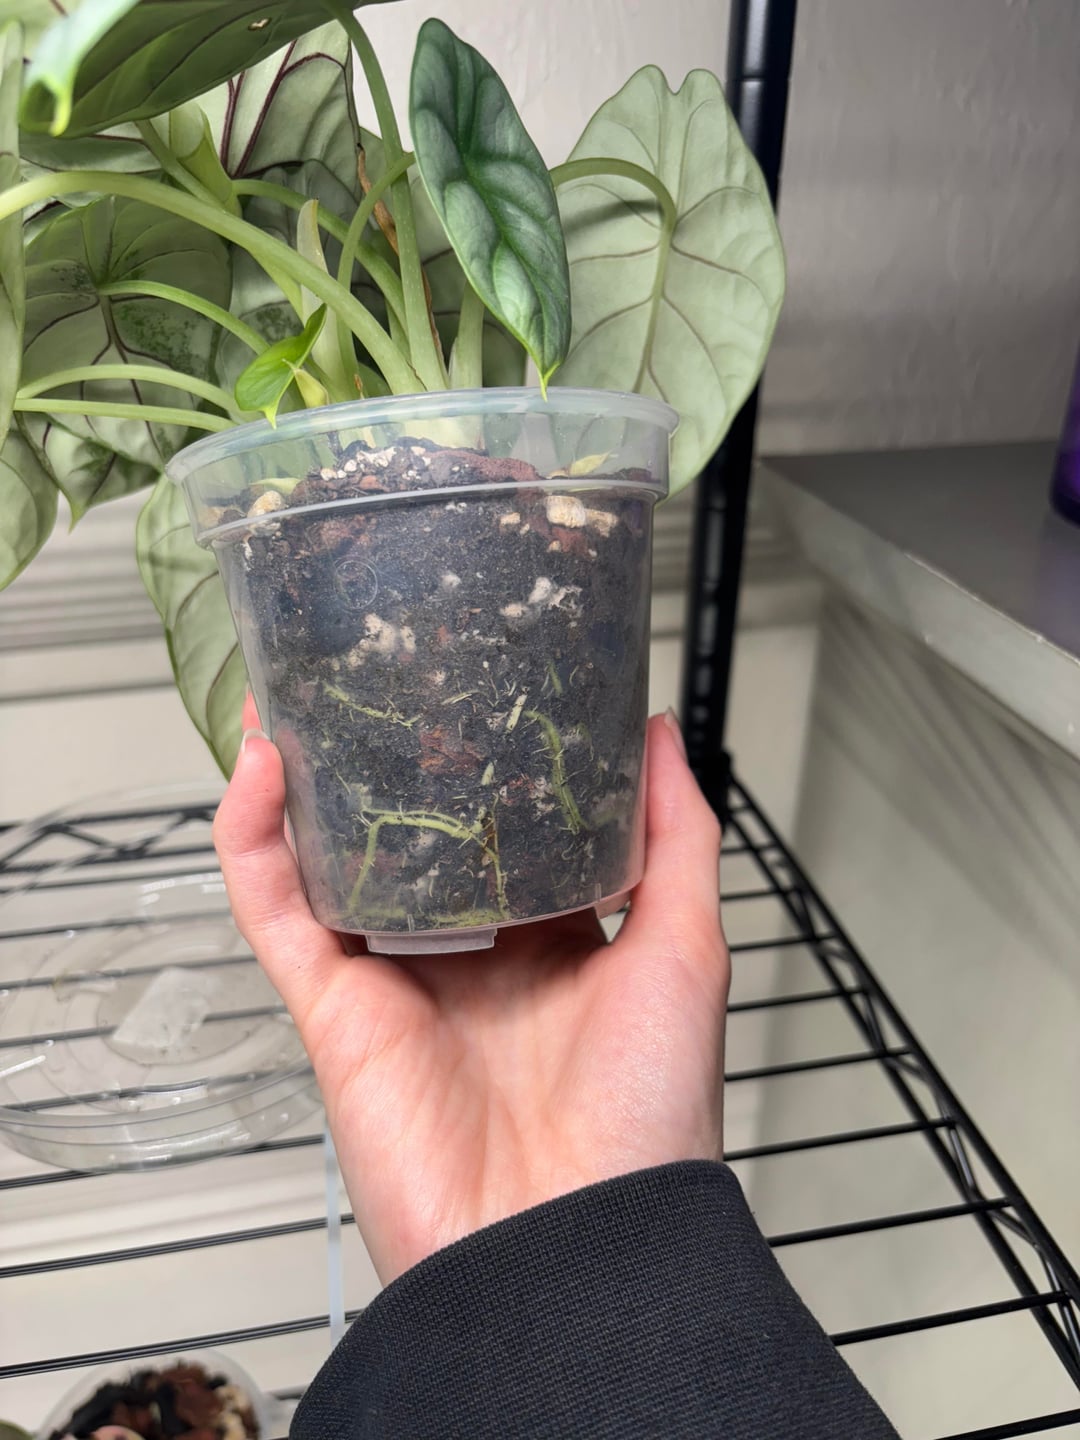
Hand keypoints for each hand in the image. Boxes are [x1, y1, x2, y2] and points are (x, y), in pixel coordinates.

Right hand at [214, 707, 728, 1284]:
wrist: (576, 1245)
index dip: (480, 764)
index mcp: (547, 939)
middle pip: (404, 839)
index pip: (500, 830)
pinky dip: (253, 842)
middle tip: (369, 677)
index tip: (469, 684)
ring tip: (295, 699)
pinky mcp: (333, 1012)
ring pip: (326, 863)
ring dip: (300, 785)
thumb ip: (677, 839)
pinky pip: (277, 914)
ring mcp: (394, 979)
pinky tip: (261, 768)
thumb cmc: (649, 1113)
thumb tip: (662, 734)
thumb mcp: (687, 950)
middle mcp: (467, 954)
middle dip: (380, 764)